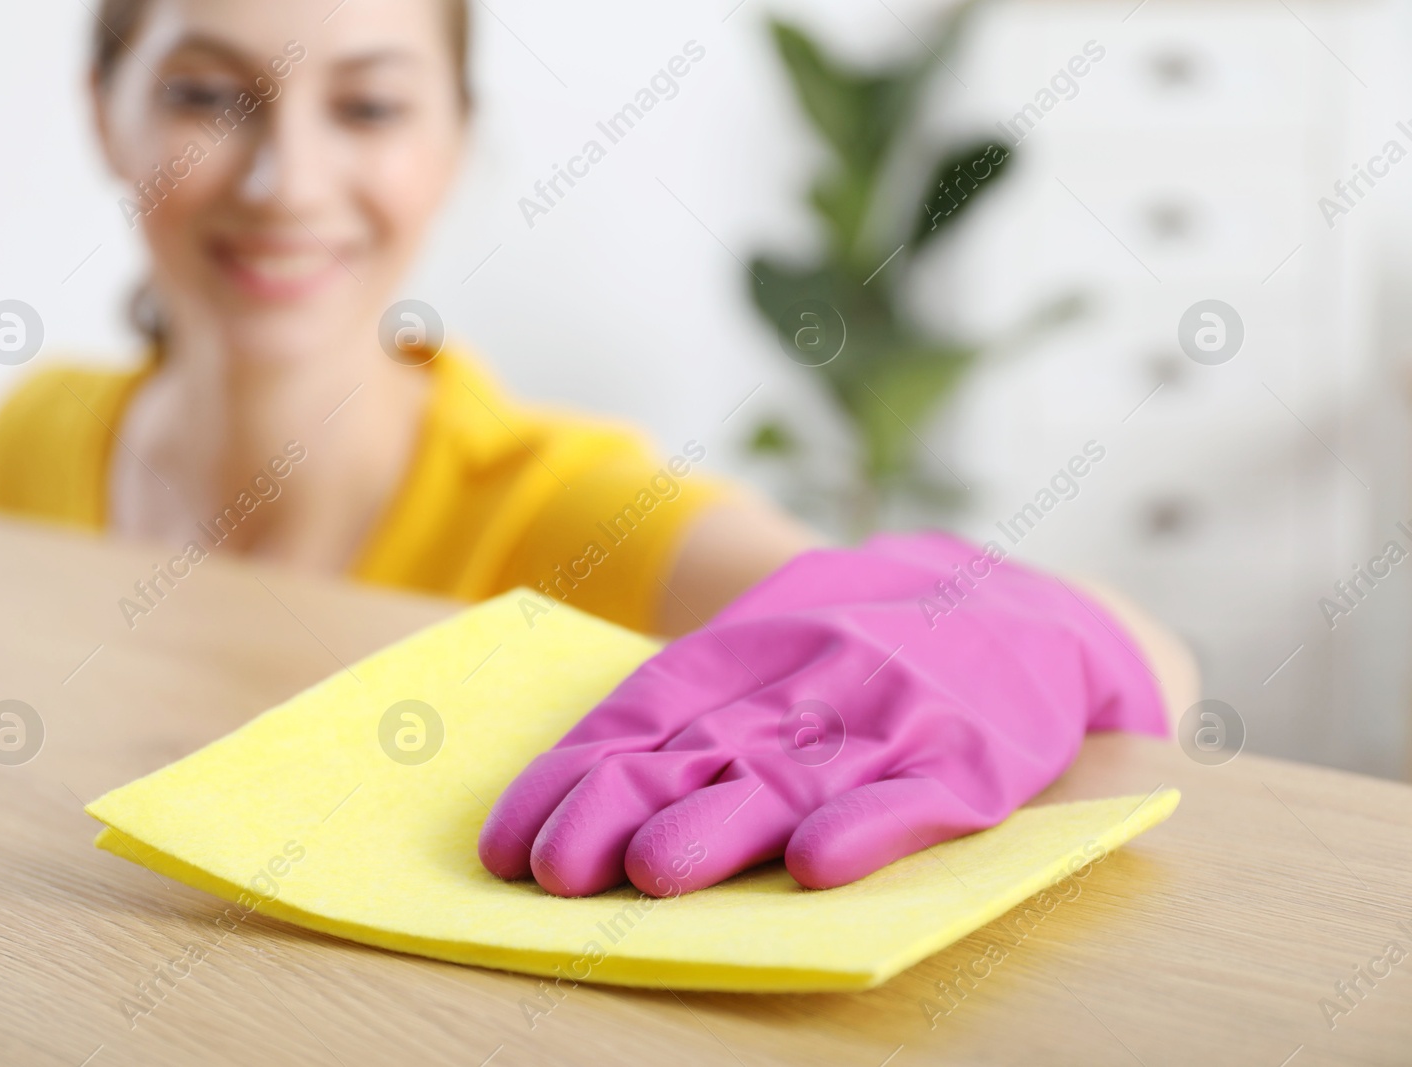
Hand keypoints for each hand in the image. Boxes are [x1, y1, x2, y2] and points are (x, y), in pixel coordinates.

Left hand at [478, 532, 1165, 896]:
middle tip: (559, 870)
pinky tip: (819, 863)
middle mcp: (812, 678)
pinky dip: (869, 829)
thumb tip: (586, 772)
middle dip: (621, 808)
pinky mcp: (973, 760)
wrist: (1028, 605)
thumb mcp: (778, 637)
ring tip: (655, 869)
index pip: (642, 713)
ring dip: (723, 824)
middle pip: (702, 748)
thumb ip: (700, 696)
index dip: (571, 778)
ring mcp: (892, 717)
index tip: (508, 844)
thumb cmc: (868, 636)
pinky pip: (918, 797)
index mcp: (752, 648)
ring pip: (796, 775)